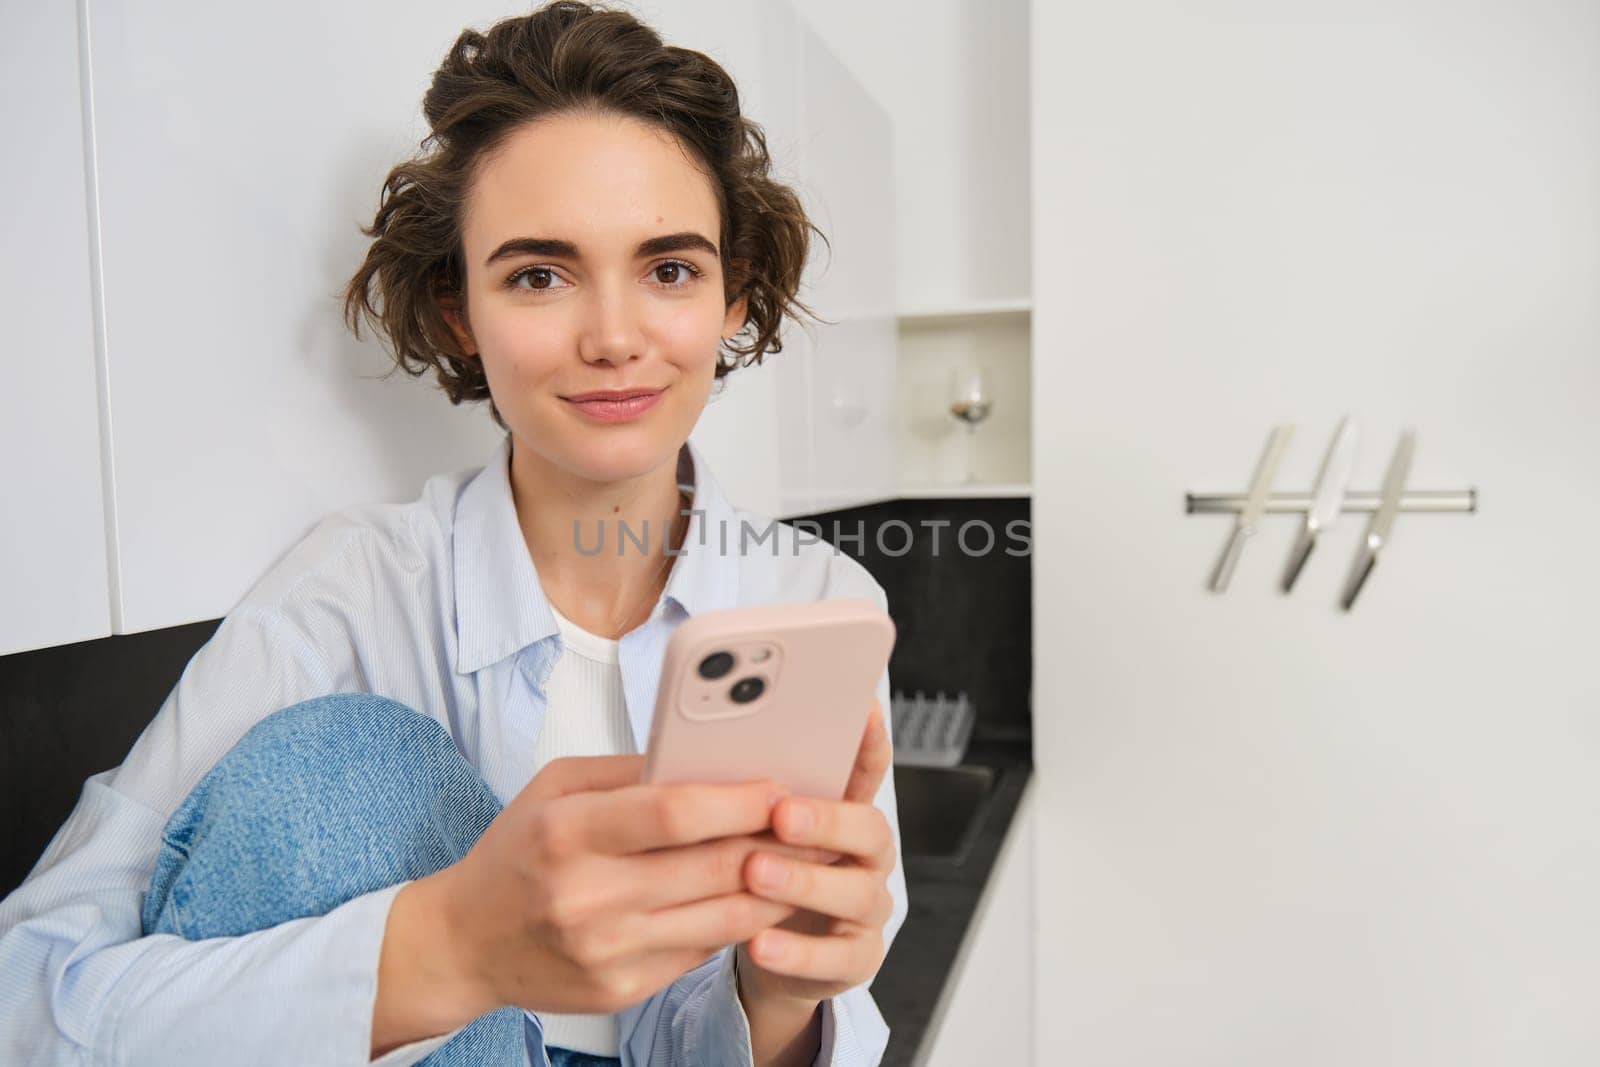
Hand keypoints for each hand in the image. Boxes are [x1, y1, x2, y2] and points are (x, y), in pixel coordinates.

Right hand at [395, 754, 830, 1025]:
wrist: (464, 943)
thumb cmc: (517, 852)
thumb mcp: (555, 787)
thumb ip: (630, 770)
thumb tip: (708, 756)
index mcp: (566, 832)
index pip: (670, 813)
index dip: (736, 801)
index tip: (781, 787)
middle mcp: (586, 896)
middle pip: (709, 867)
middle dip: (775, 842)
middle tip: (819, 820)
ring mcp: (605, 950)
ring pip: (721, 916)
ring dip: (777, 887)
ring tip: (811, 859)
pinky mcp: (621, 989)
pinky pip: (702, 949)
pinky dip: (743, 922)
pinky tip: (768, 898)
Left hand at [735, 699, 897, 1007]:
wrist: (771, 950)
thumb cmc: (756, 872)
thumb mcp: (751, 827)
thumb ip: (746, 794)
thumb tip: (696, 755)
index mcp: (844, 809)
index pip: (866, 766)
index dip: (867, 739)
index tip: (858, 710)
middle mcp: (867, 854)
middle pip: (868, 827)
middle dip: (825, 819)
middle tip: (781, 813)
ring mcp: (868, 906)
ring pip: (856, 892)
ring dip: (805, 882)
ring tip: (757, 874)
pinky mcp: (858, 958)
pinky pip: (837, 957)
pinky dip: (798, 951)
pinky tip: (760, 943)